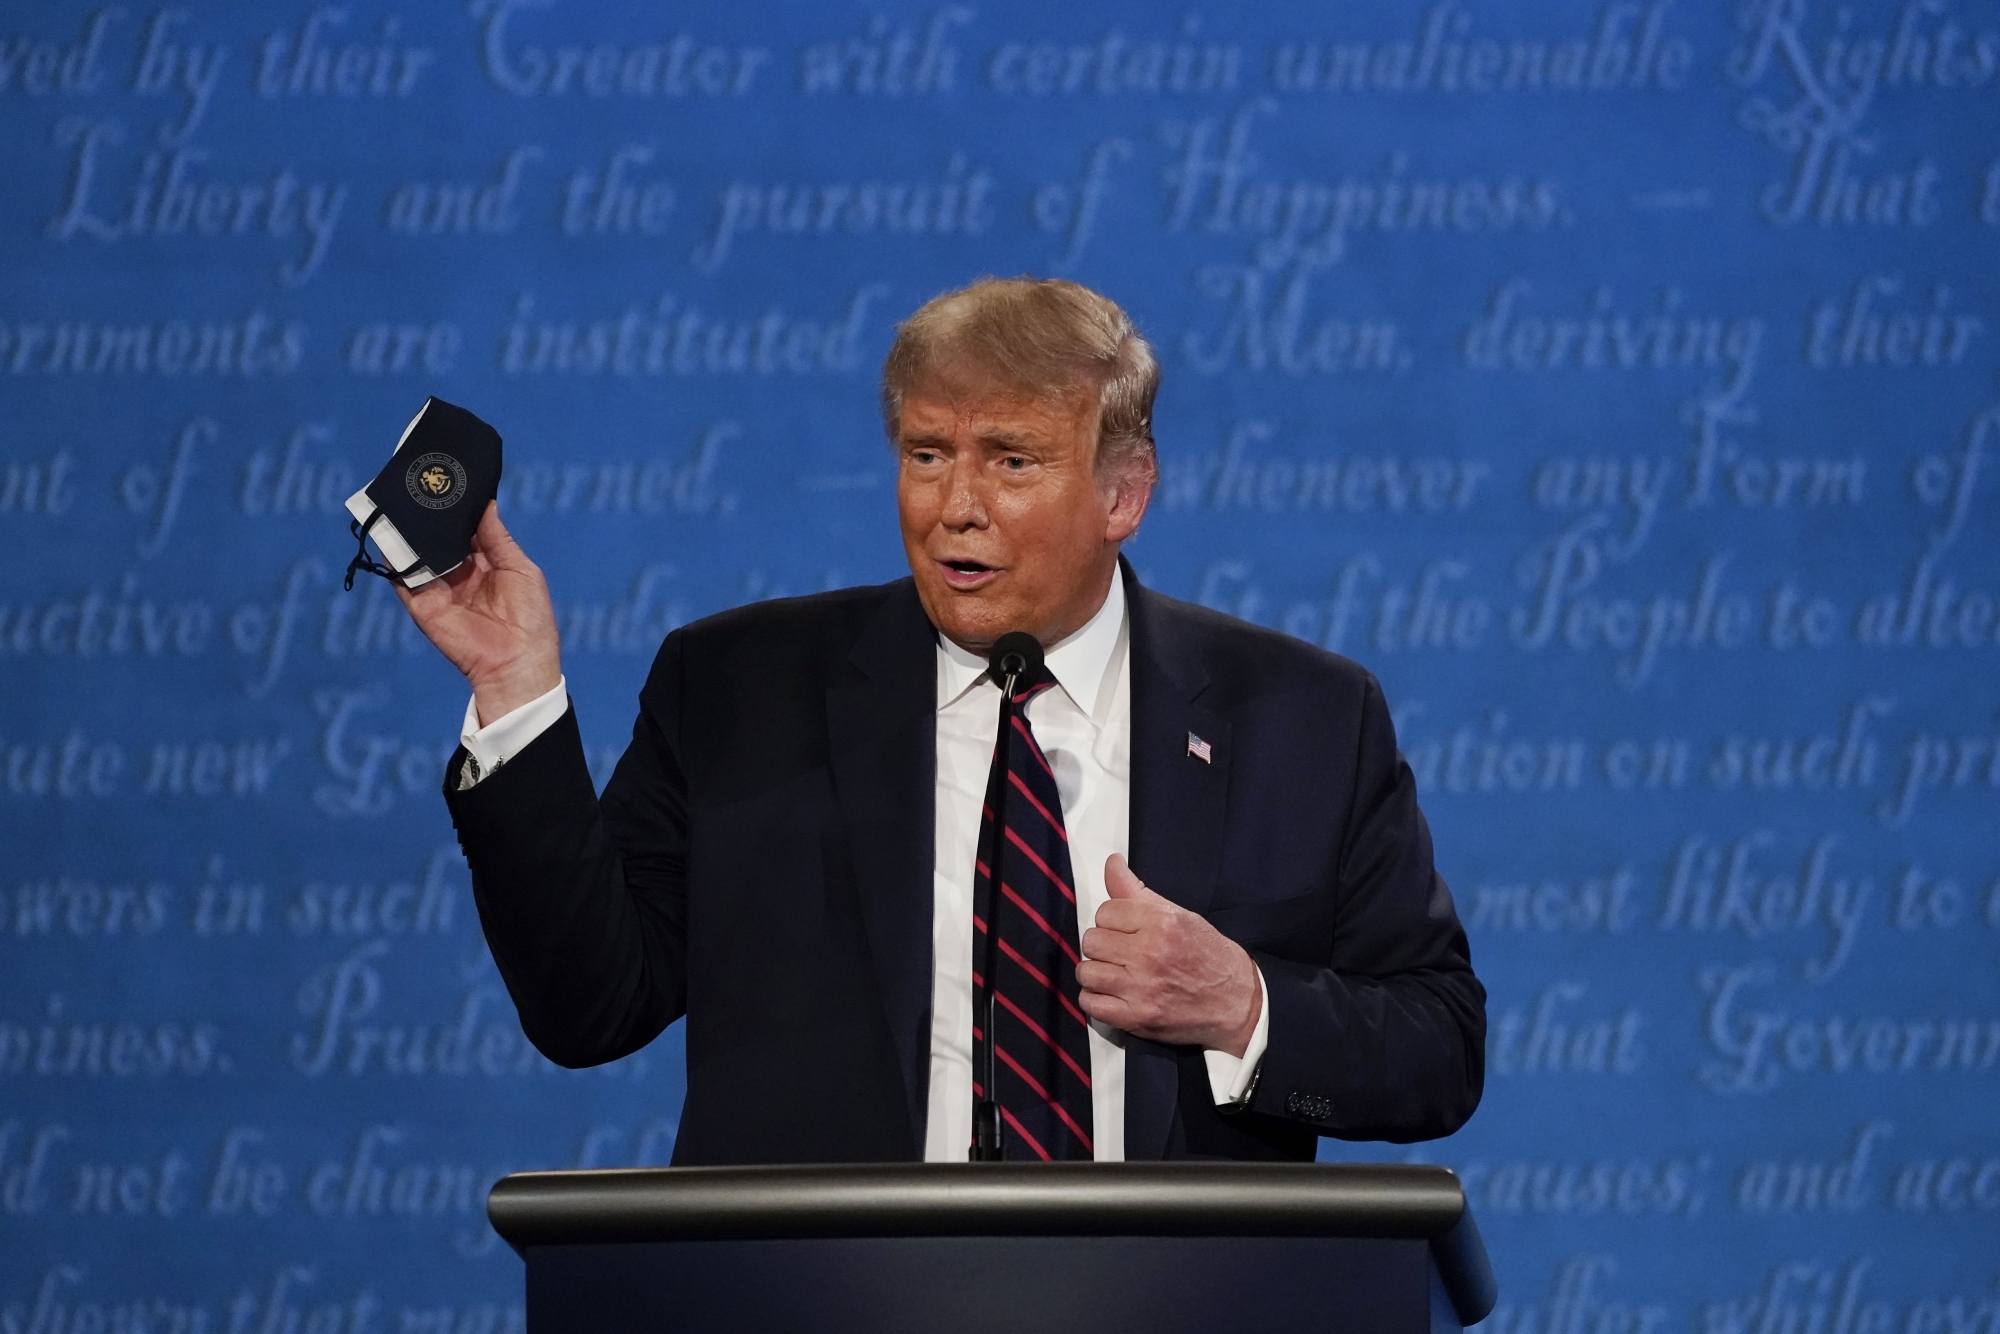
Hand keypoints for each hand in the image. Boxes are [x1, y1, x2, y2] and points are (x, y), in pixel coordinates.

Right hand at [395, 501, 562, 723]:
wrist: (517, 661)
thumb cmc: (530, 617)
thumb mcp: (519, 568)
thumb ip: (497, 537)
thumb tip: (485, 503)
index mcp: (484, 564)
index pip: (464, 530)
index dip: (457, 508)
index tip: (449, 480)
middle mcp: (457, 574)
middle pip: (438, 538)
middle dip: (431, 515)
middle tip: (422, 482)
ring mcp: (437, 588)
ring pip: (418, 553)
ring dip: (410, 530)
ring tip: (403, 499)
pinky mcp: (421, 604)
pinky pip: (403, 577)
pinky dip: (395, 557)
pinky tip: (390, 532)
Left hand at [1076, 854, 1261, 1054]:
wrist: (1237, 1001)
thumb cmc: (1208, 955)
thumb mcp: (1179, 915)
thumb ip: (1138, 891)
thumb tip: (1112, 862)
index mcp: (1161, 923)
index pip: (1105, 912)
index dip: (1112, 921)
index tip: (1125, 931)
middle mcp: (1150, 954)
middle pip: (1092, 941)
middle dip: (1103, 945)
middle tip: (1121, 953)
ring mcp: (1142, 988)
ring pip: (1086, 971)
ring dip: (1096, 972)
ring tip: (1115, 973)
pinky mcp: (1137, 1017)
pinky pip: (1091, 1004)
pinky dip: (1095, 999)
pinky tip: (1111, 994)